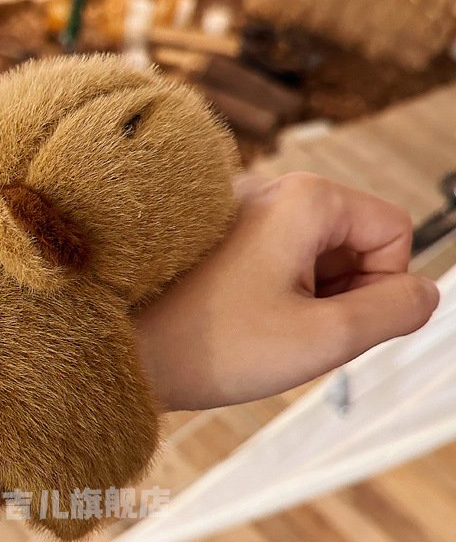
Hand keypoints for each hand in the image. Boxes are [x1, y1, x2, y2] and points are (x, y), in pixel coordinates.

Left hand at [135, 172, 439, 410]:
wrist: (117, 350)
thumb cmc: (205, 344)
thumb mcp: (321, 339)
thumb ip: (394, 313)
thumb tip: (424, 294)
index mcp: (304, 199)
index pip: (394, 232)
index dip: (382, 289)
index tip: (332, 323)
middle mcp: (270, 191)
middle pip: (353, 242)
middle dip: (339, 295)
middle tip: (291, 332)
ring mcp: (239, 212)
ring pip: (314, 257)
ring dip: (306, 300)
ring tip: (259, 329)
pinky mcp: (218, 236)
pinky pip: (276, 262)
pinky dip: (274, 296)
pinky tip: (238, 323)